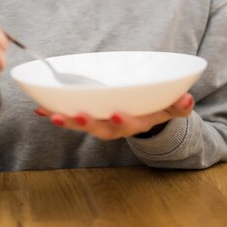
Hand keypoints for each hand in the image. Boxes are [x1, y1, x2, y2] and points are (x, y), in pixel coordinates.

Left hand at [34, 93, 194, 139]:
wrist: (145, 116)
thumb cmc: (157, 106)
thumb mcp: (172, 106)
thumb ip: (179, 104)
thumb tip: (187, 98)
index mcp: (136, 122)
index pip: (129, 125)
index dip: (122, 121)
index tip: (116, 112)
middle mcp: (116, 126)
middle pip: (101, 128)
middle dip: (88, 123)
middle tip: (77, 115)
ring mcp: (101, 122)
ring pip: (83, 124)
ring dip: (66, 120)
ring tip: (50, 114)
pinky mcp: (88, 116)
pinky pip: (70, 116)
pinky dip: (55, 112)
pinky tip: (39, 109)